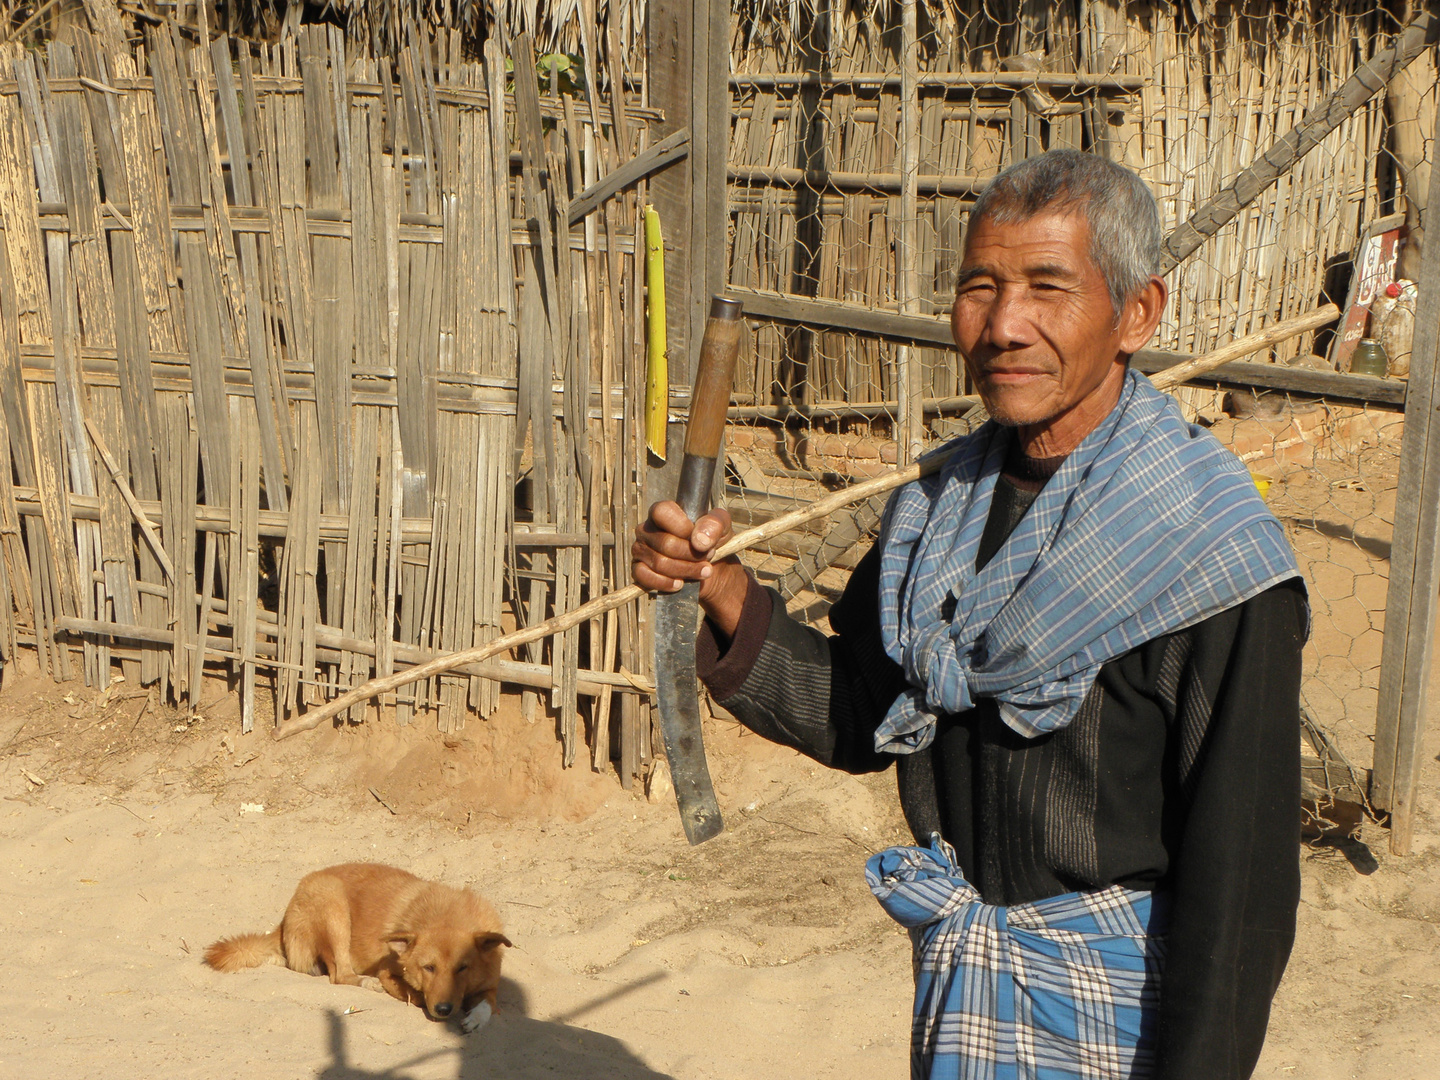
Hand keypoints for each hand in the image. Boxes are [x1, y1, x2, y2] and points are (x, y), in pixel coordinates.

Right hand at [632, 501, 748, 638]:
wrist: (711, 568)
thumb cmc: (712, 541)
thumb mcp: (722, 527)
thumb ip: (715, 524)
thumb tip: (699, 540)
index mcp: (662, 513)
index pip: (661, 512)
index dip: (682, 527)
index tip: (700, 539)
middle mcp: (647, 529)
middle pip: (666, 543)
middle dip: (692, 554)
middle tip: (708, 557)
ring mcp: (640, 550)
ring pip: (660, 563)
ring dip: (686, 570)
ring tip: (704, 570)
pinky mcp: (638, 570)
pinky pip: (645, 576)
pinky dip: (666, 583)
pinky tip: (681, 584)